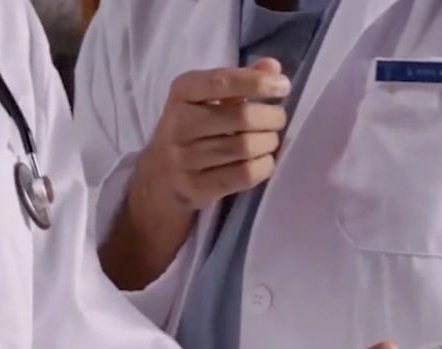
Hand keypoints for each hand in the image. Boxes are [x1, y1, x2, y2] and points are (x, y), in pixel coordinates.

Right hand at [134, 58, 290, 218]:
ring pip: (246, 147)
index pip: (222, 81)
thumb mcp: (205, 99)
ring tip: (268, 140)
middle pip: (243, 117)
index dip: (257, 83)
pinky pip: (244, 175)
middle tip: (277, 120)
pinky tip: (263, 160)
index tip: (283, 86)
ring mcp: (184, 159)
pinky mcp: (195, 187)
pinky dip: (264, 166)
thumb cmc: (190, 130)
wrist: (157, 179)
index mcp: (181, 93)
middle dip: (272, 117)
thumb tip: (273, 68)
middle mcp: (178, 124)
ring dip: (269, 143)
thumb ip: (239, 81)